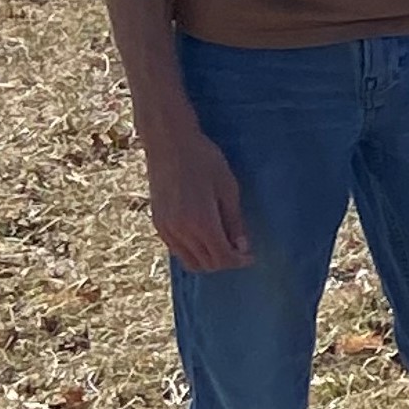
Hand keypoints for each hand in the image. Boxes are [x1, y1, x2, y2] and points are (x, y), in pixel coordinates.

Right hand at [146, 117, 249, 271]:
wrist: (169, 144)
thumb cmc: (205, 161)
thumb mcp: (228, 189)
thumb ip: (234, 221)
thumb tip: (242, 247)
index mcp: (201, 222)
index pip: (222, 258)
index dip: (239, 261)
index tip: (251, 255)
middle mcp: (180, 231)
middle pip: (206, 264)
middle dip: (226, 261)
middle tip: (240, 249)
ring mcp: (165, 228)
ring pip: (189, 261)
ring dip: (208, 259)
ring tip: (223, 243)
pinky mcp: (157, 223)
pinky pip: (176, 249)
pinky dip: (192, 251)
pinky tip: (205, 236)